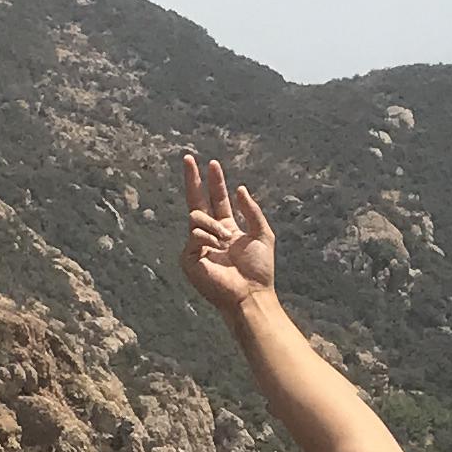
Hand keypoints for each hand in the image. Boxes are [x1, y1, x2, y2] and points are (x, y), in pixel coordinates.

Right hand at [178, 154, 275, 311]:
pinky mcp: (189, 258)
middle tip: (189, 158)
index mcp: (226, 229)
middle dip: (193, 179)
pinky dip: (208, 238)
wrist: (251, 293)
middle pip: (197, 201)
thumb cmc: (259, 270)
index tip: (212, 164)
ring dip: (215, 226)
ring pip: (196, 217)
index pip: (217, 200)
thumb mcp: (263, 234)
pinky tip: (218, 249)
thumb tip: (240, 189)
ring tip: (227, 241)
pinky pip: (194, 234)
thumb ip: (252, 212)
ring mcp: (198, 246)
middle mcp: (210, 235)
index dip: (215, 183)